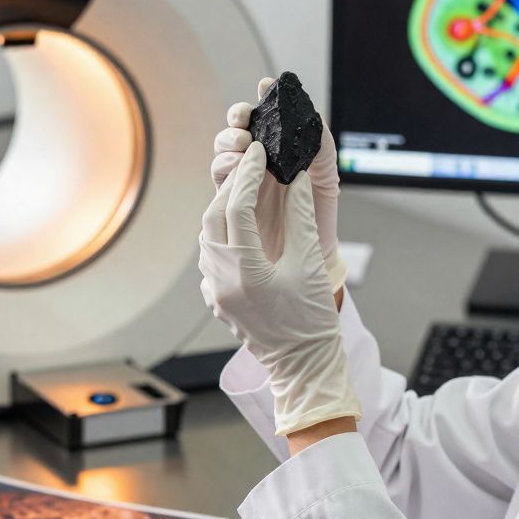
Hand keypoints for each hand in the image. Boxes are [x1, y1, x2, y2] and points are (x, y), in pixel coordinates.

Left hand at [199, 142, 360, 435]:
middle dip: (232, 187)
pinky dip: (222, 234)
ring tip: (247, 189)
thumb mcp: (310, 262)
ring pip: (207, 237)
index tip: (260, 153)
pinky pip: (209, 257)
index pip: (237, 209)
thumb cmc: (311, 318)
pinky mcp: (216, 299)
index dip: (249, 176)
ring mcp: (214, 291)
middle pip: (213, 218)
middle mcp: (221, 280)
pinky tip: (240, 226)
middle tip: (251, 164)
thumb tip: (296, 177)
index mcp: (245, 271)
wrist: (303, 365)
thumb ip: (300, 215)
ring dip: (224, 210)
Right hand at [211, 77, 346, 290]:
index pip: (262, 118)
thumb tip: (314, 116)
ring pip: (223, 154)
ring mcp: (242, 184)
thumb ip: (322, 146)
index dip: (258, 101)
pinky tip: (234, 172)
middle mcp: (256, 164)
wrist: (313, 257)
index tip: (262, 90)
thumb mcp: (327, 177)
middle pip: (235, 133)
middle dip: (236, 123)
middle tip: (246, 129)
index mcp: (277, 151)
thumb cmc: (319, 216)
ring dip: (227, 147)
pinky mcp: (232, 205)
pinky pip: (220, 183)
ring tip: (241, 151)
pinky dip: (224, 172)